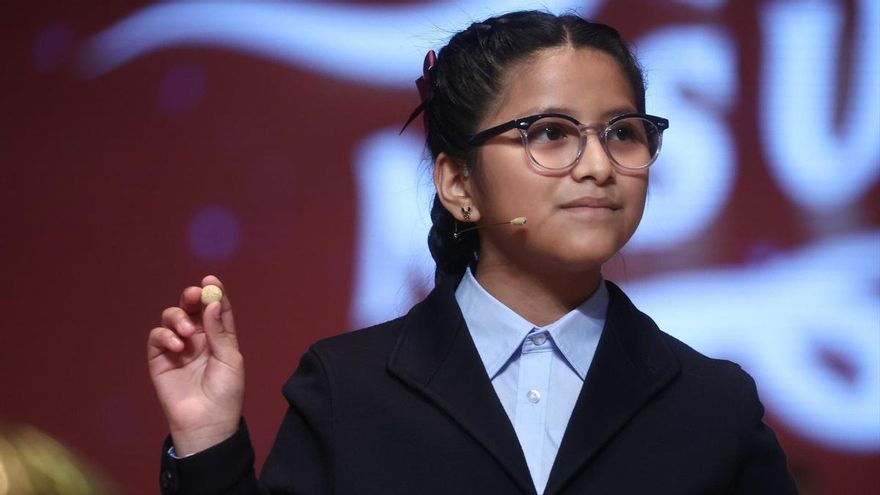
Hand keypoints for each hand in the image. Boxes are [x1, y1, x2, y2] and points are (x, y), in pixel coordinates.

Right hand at [147, 275, 244, 455]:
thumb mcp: (231, 359)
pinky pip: (157, 337)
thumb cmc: (226, 392)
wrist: (206, 422)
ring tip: (188, 333)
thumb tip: (211, 302)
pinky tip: (178, 347)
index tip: (210, 280)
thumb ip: (219, 331)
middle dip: (191, 297)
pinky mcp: (159, 359)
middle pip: (191, 308)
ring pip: (172, 318)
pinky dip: (165, 335)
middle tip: (194, 295)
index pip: (216, 309)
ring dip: (179, 318)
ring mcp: (178, 347)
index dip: (214, 293)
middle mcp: (199, 338)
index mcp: (219, 337)